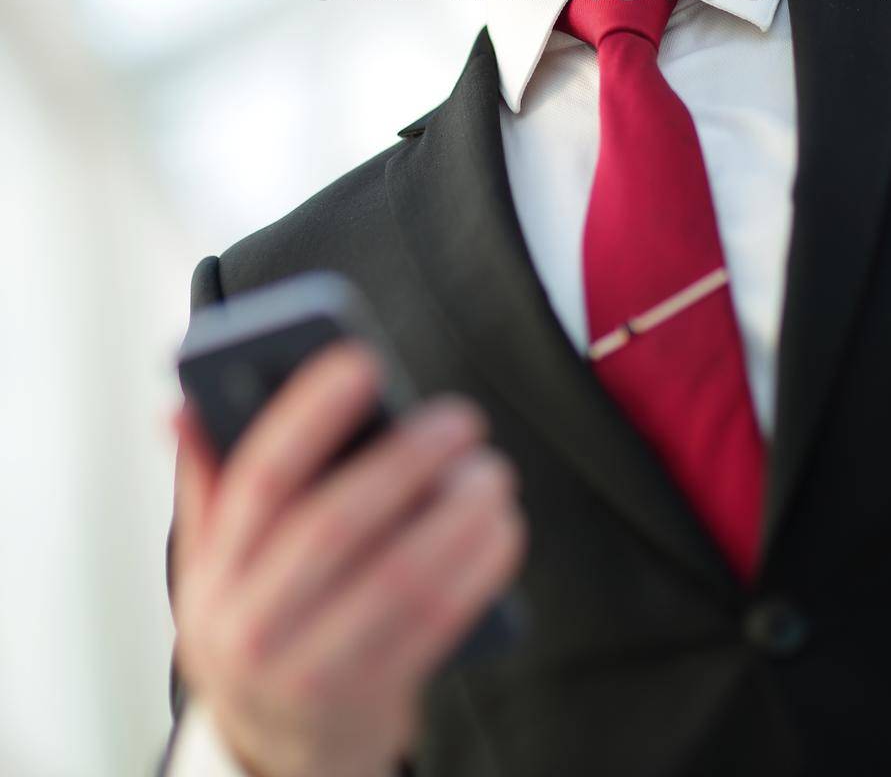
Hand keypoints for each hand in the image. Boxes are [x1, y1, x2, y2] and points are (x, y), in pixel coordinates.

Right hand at [169, 342, 527, 776]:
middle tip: (461, 418)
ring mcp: (310, 672)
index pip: (260, 477)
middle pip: (336, 526)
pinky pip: (436, 625)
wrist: (275, 750)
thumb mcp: (213, 562)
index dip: (310, 413)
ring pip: (397, 579)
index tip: (364, 359)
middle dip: (406, 463)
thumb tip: (182, 406)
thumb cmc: (258, 618)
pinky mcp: (371, 700)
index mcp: (213, 572)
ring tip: (491, 471)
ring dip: (458, 517)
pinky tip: (502, 527)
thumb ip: (208, 479)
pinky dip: (478, 569)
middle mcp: (251, 626)